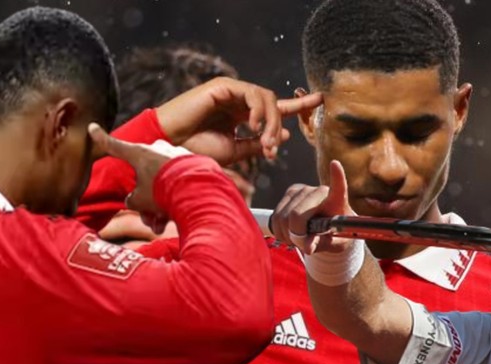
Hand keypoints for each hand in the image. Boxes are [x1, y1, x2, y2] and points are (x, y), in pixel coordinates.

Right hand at [89, 124, 185, 230]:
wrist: (198, 191)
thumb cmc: (164, 192)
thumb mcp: (140, 200)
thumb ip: (133, 200)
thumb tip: (137, 201)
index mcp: (139, 153)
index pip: (115, 146)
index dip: (101, 139)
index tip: (92, 127)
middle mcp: (157, 151)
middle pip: (143, 178)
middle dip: (145, 203)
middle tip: (148, 221)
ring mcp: (175, 158)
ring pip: (160, 184)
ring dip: (158, 208)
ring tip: (159, 227)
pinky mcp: (191, 167)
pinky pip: (176, 184)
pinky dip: (173, 202)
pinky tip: (171, 221)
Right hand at [155, 77, 322, 163]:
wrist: (170, 147)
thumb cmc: (196, 151)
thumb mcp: (234, 152)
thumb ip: (258, 143)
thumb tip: (285, 137)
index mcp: (242, 116)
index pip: (275, 108)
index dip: (298, 105)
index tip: (320, 101)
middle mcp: (238, 101)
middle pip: (274, 104)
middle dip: (279, 127)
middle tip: (272, 150)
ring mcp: (231, 91)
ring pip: (266, 99)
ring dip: (271, 122)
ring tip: (264, 142)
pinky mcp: (223, 86)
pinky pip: (252, 93)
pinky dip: (259, 110)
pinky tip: (254, 126)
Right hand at [271, 161, 356, 253]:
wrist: (327, 230)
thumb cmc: (336, 236)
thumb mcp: (334, 244)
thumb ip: (321, 243)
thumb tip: (307, 246)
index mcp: (337, 201)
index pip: (339, 187)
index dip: (337, 177)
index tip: (335, 164)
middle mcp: (319, 190)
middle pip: (297, 214)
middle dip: (296, 234)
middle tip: (304, 246)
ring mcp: (302, 190)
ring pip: (283, 218)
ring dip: (288, 235)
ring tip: (299, 240)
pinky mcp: (289, 193)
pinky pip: (276, 217)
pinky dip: (281, 231)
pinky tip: (291, 233)